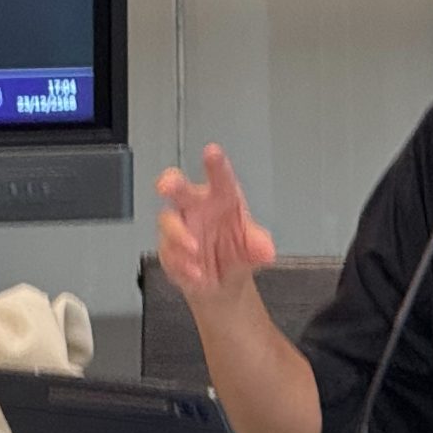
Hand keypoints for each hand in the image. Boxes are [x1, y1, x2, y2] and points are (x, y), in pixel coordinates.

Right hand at [155, 143, 276, 303]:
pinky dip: (181, 262)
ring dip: (179, 234)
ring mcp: (179, 228)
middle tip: (167, 185)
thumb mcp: (255, 248)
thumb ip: (259, 246)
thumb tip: (266, 250)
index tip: (212, 152)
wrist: (223, 281)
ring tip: (195, 249)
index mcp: (220, 197)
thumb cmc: (236, 249)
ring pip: (169, 221)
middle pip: (178, 188)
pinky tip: (195, 272)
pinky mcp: (168, 250)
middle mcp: (196, 207)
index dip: (215, 164)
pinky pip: (168, 252)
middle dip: (171, 183)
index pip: (219, 177)